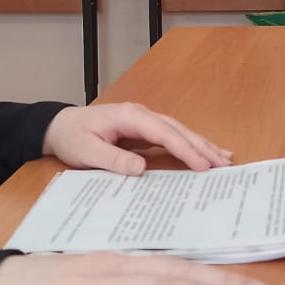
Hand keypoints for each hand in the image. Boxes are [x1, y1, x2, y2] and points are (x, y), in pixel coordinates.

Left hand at [41, 103, 233, 174]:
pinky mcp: (143, 132)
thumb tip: (141, 169)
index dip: (185, 149)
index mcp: (129, 116)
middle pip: (178, 129)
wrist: (59, 127)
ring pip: (178, 132)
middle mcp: (141, 115)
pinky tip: (203, 155)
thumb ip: (113, 159)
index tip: (203, 165)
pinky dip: (189, 146)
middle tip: (225, 164)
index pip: (164, 132)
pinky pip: (171, 138)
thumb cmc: (71, 138)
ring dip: (201, 145)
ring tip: (225, 159)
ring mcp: (143, 122)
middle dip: (202, 146)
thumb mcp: (86, 152)